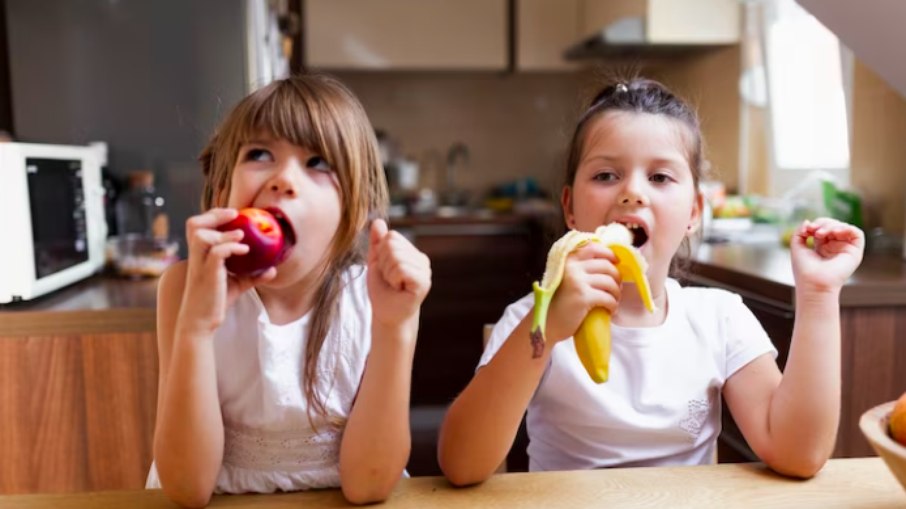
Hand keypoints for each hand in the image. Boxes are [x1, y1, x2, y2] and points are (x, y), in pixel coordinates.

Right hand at [179, 208, 275, 334]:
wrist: (201, 323)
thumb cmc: (215, 302)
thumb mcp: (237, 285)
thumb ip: (252, 275)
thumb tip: (273, 270)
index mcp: (199, 255)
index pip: (198, 226)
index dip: (212, 215)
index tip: (232, 214)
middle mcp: (196, 257)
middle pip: (193, 224)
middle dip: (214, 214)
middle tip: (234, 214)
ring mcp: (199, 265)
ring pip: (201, 235)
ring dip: (223, 231)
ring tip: (241, 234)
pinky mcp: (207, 275)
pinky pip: (216, 253)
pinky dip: (230, 247)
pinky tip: (245, 250)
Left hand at [366, 219, 431, 330]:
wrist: (386, 314)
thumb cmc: (382, 290)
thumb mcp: (376, 263)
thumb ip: (377, 243)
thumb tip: (377, 221)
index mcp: (412, 252)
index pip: (391, 236)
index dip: (381, 254)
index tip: (385, 271)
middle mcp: (421, 259)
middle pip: (392, 244)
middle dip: (383, 264)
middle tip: (389, 279)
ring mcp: (425, 270)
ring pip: (396, 256)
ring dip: (388, 273)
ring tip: (394, 285)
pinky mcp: (424, 282)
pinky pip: (401, 268)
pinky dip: (393, 279)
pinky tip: (399, 288)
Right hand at [545, 242, 621, 342]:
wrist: (548, 323)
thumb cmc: (560, 302)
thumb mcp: (566, 278)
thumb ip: (580, 268)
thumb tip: (610, 263)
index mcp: (568, 260)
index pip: (593, 248)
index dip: (608, 253)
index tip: (616, 262)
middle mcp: (572, 267)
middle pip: (606, 266)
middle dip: (617, 277)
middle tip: (617, 289)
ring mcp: (577, 281)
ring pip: (609, 282)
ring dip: (616, 293)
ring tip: (614, 300)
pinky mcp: (583, 297)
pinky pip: (608, 298)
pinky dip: (613, 305)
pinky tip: (610, 310)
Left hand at [790, 217, 864, 293]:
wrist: (813, 283)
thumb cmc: (804, 269)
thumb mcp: (797, 246)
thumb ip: (800, 232)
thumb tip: (808, 221)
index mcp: (823, 247)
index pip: (823, 227)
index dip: (816, 224)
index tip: (807, 229)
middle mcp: (835, 247)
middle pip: (834, 225)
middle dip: (824, 223)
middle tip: (815, 231)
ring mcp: (845, 249)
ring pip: (844, 227)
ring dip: (832, 226)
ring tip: (821, 234)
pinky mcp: (855, 252)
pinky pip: (857, 233)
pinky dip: (847, 228)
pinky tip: (836, 232)